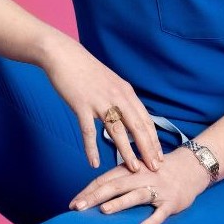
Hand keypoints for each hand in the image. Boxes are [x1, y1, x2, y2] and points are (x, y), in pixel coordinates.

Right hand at [40, 40, 164, 174]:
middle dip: (148, 149)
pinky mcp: (81, 105)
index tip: (160, 155)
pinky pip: (88, 131)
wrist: (63, 55)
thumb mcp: (111, 83)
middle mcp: (118, 97)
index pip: (146, 121)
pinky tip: (94, 163)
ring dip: (127, 152)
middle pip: (138, 127)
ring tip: (134, 169)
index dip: (154, 140)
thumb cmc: (86, 71)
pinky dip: (91, 148)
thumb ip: (121, 100)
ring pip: (117, 131)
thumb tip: (130, 117)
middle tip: (156, 167)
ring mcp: (100, 102)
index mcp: (127, 93)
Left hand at [68, 149, 210, 223]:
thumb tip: (92, 195)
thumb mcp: (137, 171)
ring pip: (137, 195)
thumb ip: (118, 180)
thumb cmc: (158, 172)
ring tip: (104, 210)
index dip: (88, 191)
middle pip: (116, 186)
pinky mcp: (172, 202)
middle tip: (78, 207)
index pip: (105, 180)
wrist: (192, 167)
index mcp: (131, 170)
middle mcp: (142, 178)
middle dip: (95, 196)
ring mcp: (158, 189)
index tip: (72, 203)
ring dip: (120, 202)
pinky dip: (152, 220)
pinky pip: (161, 213)